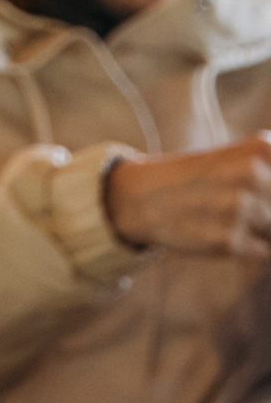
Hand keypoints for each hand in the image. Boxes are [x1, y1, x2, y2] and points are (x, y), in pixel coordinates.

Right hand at [104, 136, 270, 256]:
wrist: (144, 197)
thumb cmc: (205, 177)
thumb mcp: (248, 158)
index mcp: (261, 149)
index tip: (263, 197)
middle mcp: (251, 175)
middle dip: (269, 211)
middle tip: (247, 209)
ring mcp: (238, 209)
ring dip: (265, 230)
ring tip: (237, 219)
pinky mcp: (227, 242)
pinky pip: (267, 253)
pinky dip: (255, 248)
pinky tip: (231, 233)